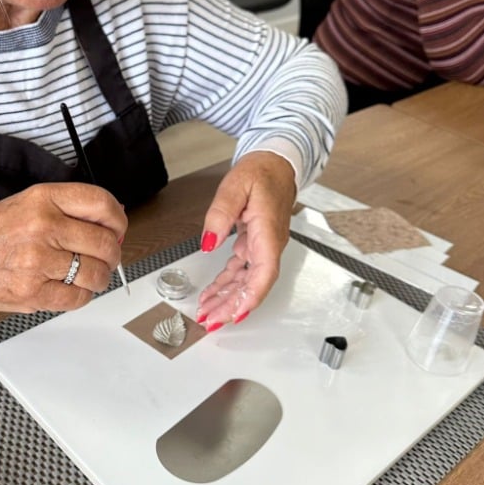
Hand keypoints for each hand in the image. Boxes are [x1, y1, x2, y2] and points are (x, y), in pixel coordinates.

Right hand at [0, 182, 126, 312]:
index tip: (118, 228)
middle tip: (105, 258)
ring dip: (99, 278)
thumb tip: (113, 221)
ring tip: (88, 275)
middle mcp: (43, 227)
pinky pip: (78, 298)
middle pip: (105, 243)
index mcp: (43, 199)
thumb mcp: (30, 204)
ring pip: (96, 274)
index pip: (101, 204)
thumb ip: (70, 208)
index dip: (118, 220)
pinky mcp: (33, 291)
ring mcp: (38, 261)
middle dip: (112, 254)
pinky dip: (81, 296)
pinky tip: (70, 288)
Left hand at [196, 151, 296, 329]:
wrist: (276, 163)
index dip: (251, 296)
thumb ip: (221, 214)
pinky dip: (226, 285)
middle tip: (211, 320)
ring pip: (246, 282)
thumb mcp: (236, 186)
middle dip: (233, 306)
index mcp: (268, 232)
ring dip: (227, 299)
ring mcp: (262, 247)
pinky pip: (241, 271)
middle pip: (253, 284)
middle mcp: (269, 244)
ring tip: (207, 313)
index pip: (264, 272)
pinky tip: (213, 294)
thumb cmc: (261, 172)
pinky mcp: (254, 245)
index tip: (236, 313)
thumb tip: (208, 242)